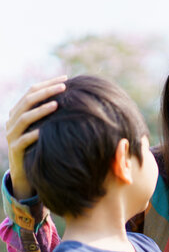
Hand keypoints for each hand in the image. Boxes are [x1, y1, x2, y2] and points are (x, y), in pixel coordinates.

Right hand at [5, 76, 66, 198]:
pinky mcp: (15, 150)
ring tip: (57, 104)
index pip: (31, 91)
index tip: (66, 78)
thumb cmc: (41, 146)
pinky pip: (24, 139)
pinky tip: (46, 130)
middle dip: (46, 92)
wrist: (27, 173)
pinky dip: (35, 133)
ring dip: (41, 110)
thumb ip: (52, 113)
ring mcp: (12, 135)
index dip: (47, 84)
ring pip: (24, 118)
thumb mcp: (46, 127)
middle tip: (64, 87)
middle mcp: (12, 121)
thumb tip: (74, 96)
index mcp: (19, 112)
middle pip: (27, 101)